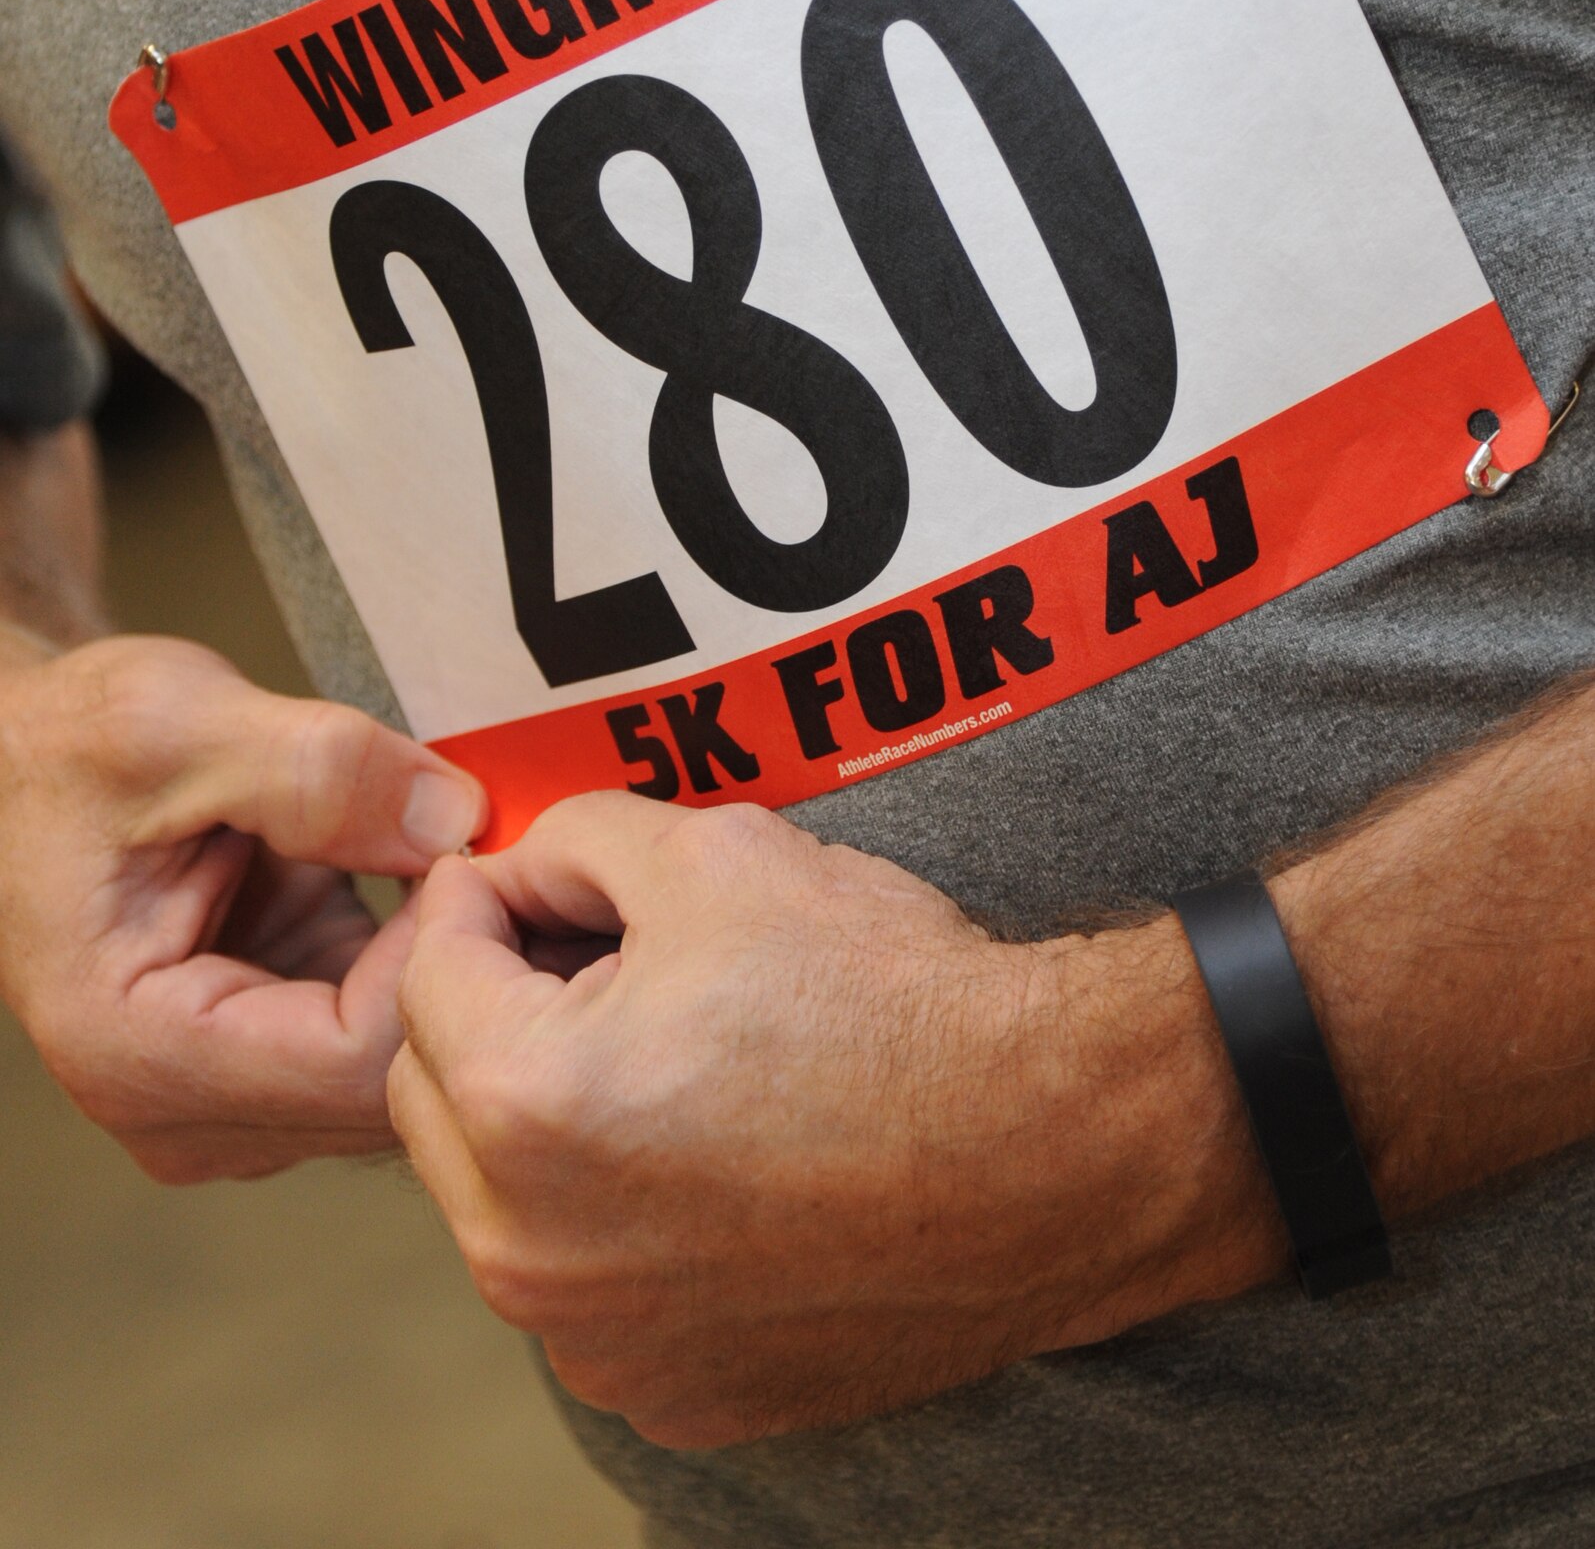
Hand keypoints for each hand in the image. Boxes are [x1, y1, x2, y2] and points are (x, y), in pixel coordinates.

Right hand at [0, 633, 485, 1181]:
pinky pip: (394, 1033)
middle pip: (390, 1087)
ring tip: (454, 851)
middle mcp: (183, 1109)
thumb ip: (316, 769)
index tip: (464, 854)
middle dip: (458, 968)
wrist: (28, 764)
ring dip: (451, 964)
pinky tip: (420, 876)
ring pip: (408, 1069)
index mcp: (136, 1053)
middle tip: (489, 848)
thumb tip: (452, 819)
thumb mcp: (176, 722)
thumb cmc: (67, 751)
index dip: (435, 958)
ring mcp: (237, 1093)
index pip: (352, 1061)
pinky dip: (426, 955)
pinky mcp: (279, 1057)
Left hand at [391, 795, 1280, 1446]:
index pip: (426, 970)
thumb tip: (515, 872)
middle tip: (595, 956)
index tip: (537, 878)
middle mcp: (531, 1254)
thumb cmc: (890, 998)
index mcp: (524, 1107)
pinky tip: (710, 1156)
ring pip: (500, 1196)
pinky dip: (609, 1216)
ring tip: (660, 1052)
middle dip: (492, 1007)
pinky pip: (585, 1283)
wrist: (1053, 1148)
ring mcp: (598, 1344)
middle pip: (438, 1090)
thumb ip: (572, 839)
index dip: (483, 898)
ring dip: (540, 1116)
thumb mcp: (719, 852)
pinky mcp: (670, 1392)